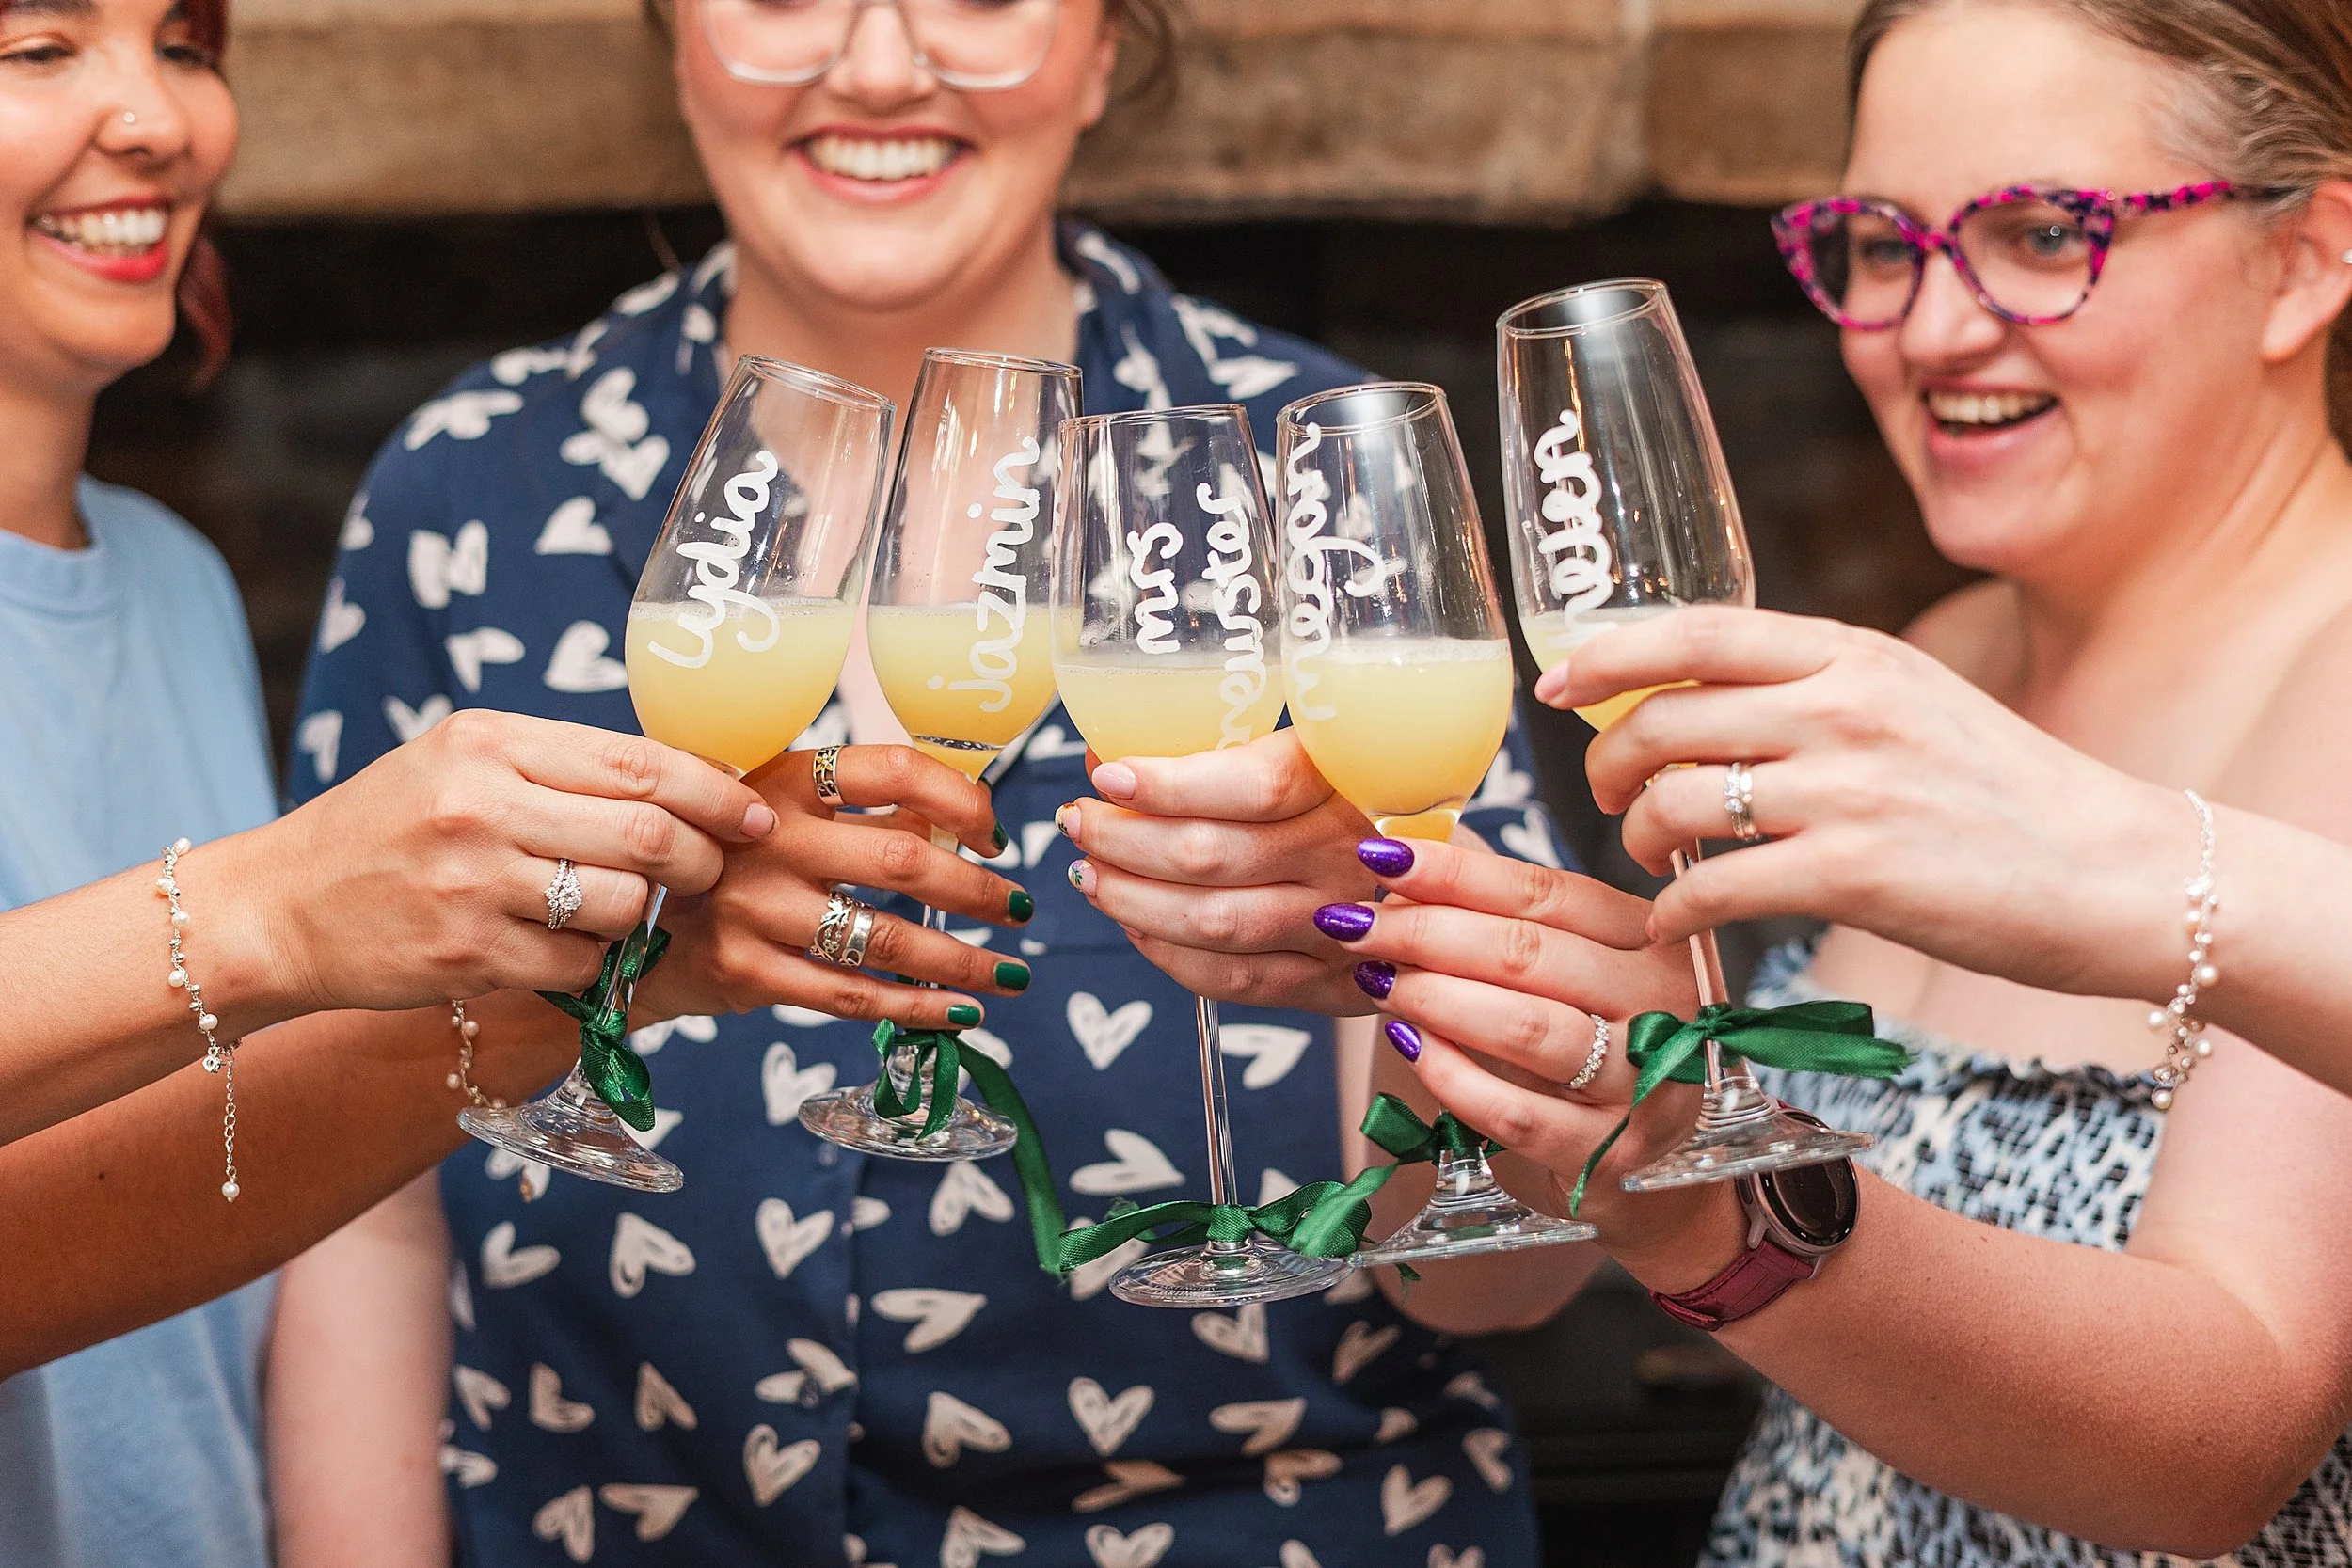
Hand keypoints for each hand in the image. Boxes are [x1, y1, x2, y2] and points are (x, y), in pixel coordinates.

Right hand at [246, 711, 772, 1011]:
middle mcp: (481, 804)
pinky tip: (568, 951)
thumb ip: (561, 767)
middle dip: (701, 858)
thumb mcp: (463, 765)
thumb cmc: (389, 831)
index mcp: (490, 742)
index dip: (713, 791)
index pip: (640, 762)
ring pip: (623, 902)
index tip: (751, 812)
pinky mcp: (465, 954)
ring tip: (627, 912)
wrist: (276, 907)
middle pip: (648, 832)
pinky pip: (578, 964)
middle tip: (709, 871)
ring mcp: (471, 882)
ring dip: (647, 915)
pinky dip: (595, 963)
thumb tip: (688, 780)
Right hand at [641, 744, 1034, 1031]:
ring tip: (1010, 972)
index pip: (896, 769)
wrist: (639, 924)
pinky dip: (918, 1008)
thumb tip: (973, 825)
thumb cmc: (742, 859)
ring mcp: (753, 907)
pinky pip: (853, 997)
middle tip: (1020, 908)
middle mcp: (767, 837)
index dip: (963, 799)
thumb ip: (868, 811)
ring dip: (965, 961)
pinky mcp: (747, 971)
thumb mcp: (788, 810)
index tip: (995, 835)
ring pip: (887, 940)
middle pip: (904, 860)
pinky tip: (962, 1012)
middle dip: (980, 891)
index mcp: (787, 778)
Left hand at [1058, 731, 1380, 1014]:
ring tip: (1089, 871)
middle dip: (1122, 840)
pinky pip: (1230, 979)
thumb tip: (1106, 756)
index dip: (1169, 783)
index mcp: (1348, 781)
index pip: (1252, 785)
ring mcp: (1344, 929)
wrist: (1445, 888)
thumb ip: (1217, 756)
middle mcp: (1350, 856)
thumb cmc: (1353, 805)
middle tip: (1078, 820)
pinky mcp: (1329, 986)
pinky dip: (1165, 953)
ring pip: (1213, 923)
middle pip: (1213, 857)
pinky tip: (1134, 925)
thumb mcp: (1309, 759)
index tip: (1108, 774)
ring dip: (1130, 899)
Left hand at [1322, 835, 1740, 1278]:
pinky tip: (1409, 1046)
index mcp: (1649, 939)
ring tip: (1377, 981)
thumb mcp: (1569, 968)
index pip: (1544, 892)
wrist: (1650, 1163)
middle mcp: (1659, 1005)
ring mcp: (1643, 1084)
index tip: (1380, 855)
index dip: (1455, 872)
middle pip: (1528, 954)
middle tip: (1354, 925)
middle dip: (1425, 932)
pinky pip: (1514, 1113)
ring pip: (1524, 1028)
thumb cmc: (1592, 1041)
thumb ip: (1504, 916)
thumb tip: (1405, 866)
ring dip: (1434, 999)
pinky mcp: (1608, 1153)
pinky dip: (1451, 1076)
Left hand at [1542, 605, 2188, 1002]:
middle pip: (1663, 719)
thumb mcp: (1914, 700)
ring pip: (1675, 803)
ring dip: (1637, 838)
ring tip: (1649, 858)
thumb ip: (1818, 687)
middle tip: (1603, 797)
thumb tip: (1706, 696)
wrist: (2120, 871)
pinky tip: (1680, 921)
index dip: (1606, 655)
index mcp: (1853, 654)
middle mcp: (1843, 707)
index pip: (1695, 630)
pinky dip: (1677, 909)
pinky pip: (1716, 887)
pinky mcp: (1856, 874)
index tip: (1557, 685)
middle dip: (1606, 763)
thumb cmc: (2008, 794)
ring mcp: (1848, 789)